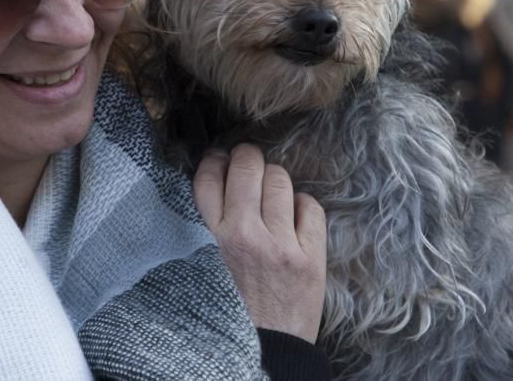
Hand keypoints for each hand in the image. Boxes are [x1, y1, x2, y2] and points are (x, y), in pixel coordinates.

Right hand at [193, 144, 326, 342]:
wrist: (264, 354)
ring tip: (271, 191)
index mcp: (209, 241)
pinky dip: (302, 205)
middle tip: (248, 163)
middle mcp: (245, 236)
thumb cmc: (227, 310)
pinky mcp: (311, 258)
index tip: (219, 161)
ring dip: (274, 179)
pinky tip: (294, 217)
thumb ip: (203, 229)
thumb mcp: (201, 268)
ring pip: (280, 180)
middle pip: (247, 167)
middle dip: (247, 157)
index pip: (209, 179)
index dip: (215, 162)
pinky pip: (311, 207)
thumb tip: (215, 182)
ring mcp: (281, 245)